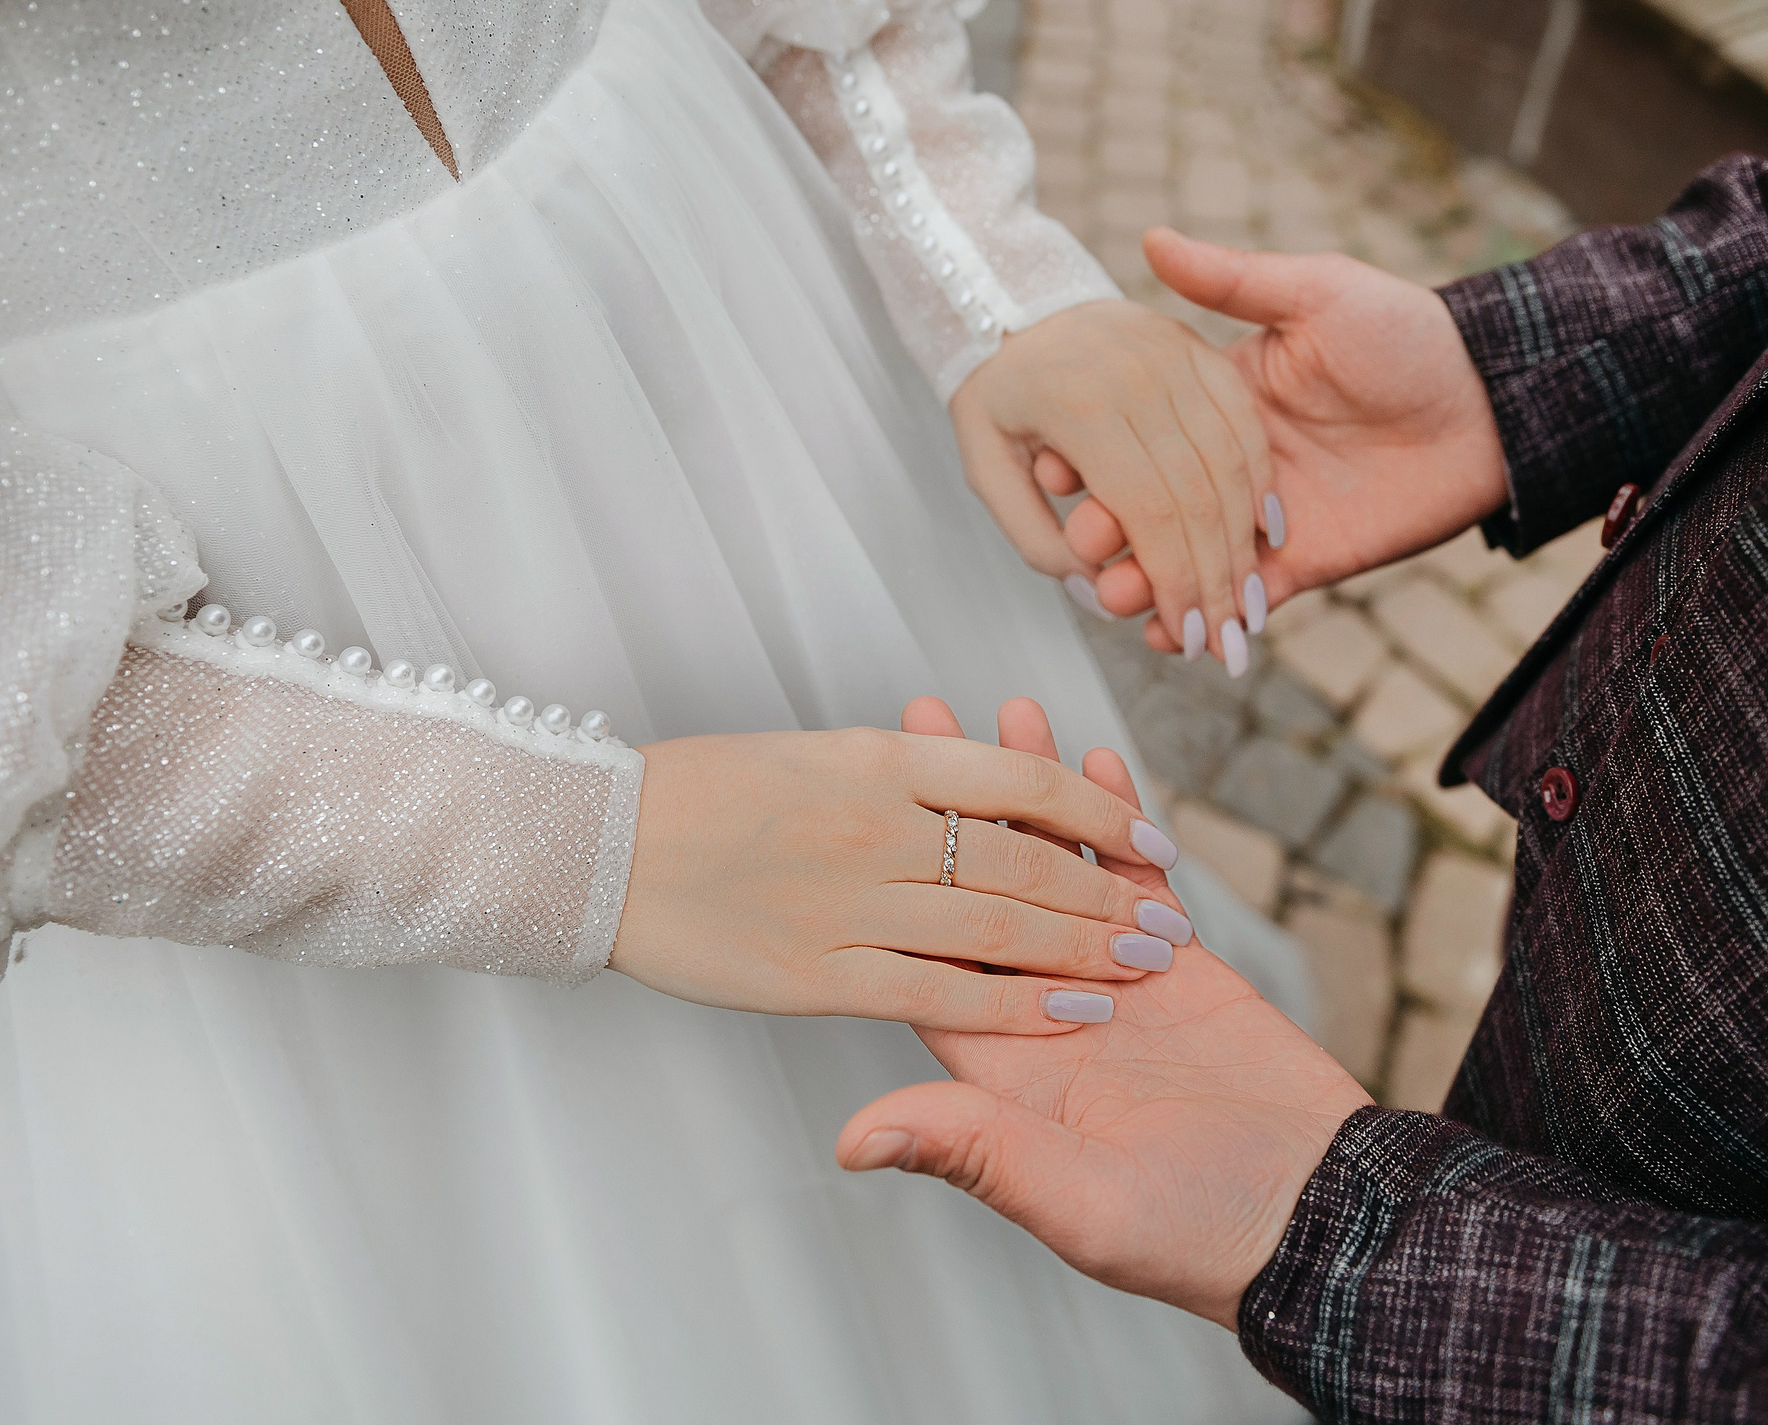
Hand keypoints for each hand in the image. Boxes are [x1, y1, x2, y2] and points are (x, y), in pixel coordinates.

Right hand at [614, 728, 1183, 1032]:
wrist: (600, 844)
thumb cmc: (703, 793)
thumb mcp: (815, 755)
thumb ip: (903, 777)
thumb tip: (979, 780)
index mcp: (882, 758)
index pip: (1023, 781)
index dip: (1101, 811)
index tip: (1151, 836)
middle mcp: (879, 824)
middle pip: (1026, 858)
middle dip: (1109, 893)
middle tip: (1168, 921)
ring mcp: (851, 901)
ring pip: (996, 925)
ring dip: (1081, 947)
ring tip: (1141, 964)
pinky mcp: (820, 973)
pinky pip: (939, 992)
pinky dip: (1013, 1003)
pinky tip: (1067, 1013)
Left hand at [844, 698, 1372, 1327]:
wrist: (1318, 1219)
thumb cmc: (1197, 1237)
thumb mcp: (1073, 1202)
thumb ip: (973, 1151)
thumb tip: (855, 1140)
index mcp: (1004, 1071)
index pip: (929, 959)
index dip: (891, 881)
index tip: (862, 803)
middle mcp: (1048, 1016)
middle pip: (982, 891)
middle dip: (956, 807)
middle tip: (924, 720)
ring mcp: (1114, 986)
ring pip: (1059, 870)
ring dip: (1035, 796)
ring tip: (1008, 715)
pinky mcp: (1182, 970)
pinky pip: (1136, 881)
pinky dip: (1118, 823)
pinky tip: (1097, 762)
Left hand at [951, 299, 1274, 673]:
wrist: (1013, 296)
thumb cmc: (996, 394)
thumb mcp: (984, 465)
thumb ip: (1033, 538)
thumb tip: (1092, 590)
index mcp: (1079, 404)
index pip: (1149, 511)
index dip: (1177, 582)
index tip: (1190, 637)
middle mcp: (1136, 373)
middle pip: (1199, 494)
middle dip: (1218, 580)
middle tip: (1228, 641)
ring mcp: (1174, 353)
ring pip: (1232, 461)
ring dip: (1247, 543)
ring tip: (1249, 604)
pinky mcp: (1198, 347)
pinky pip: (1244, 420)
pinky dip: (1261, 480)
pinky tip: (1270, 531)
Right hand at [1063, 230, 1509, 646]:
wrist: (1489, 402)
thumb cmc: (1407, 334)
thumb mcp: (1317, 293)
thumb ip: (1233, 281)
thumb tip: (1151, 238)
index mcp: (1222, 399)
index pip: (1144, 433)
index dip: (1097, 454)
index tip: (1055, 468)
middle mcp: (1234, 462)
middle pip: (1154, 503)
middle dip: (1111, 529)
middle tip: (1082, 546)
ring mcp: (1266, 518)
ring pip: (1190, 558)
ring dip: (1148, 582)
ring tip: (1116, 597)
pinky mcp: (1306, 563)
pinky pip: (1248, 598)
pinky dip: (1210, 621)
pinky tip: (1171, 637)